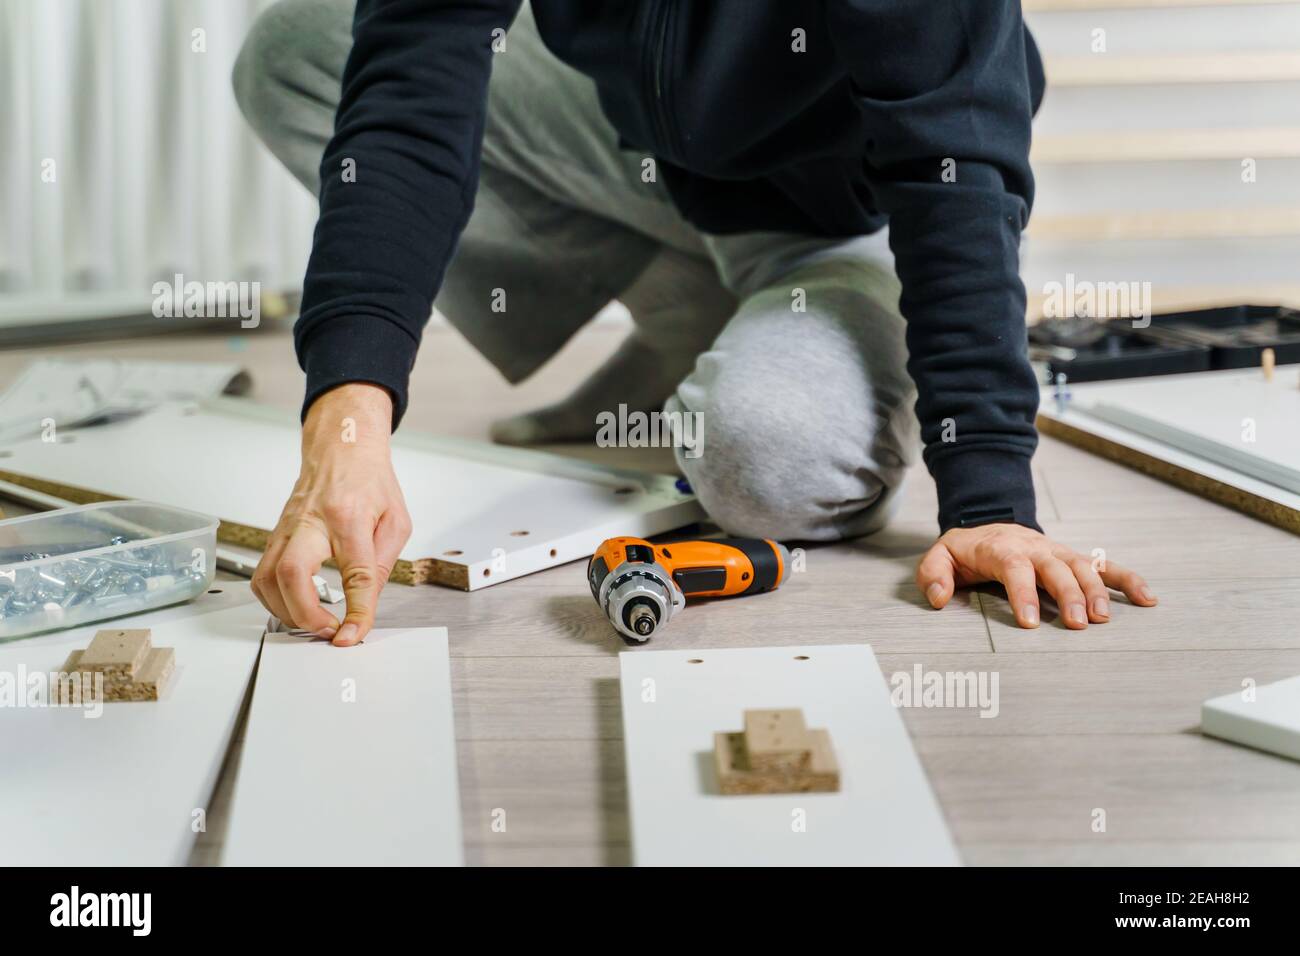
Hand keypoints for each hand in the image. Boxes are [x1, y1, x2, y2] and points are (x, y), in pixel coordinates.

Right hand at [252, 383, 411, 645]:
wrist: (342, 447)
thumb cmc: (370, 481)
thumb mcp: (396, 521)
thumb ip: (382, 565)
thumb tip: (365, 608)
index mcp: (349, 516)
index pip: (354, 573)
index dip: (355, 611)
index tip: (353, 636)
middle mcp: (311, 522)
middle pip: (290, 573)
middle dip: (304, 614)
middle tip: (326, 631)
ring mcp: (286, 528)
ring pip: (266, 578)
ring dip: (285, 611)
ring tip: (312, 622)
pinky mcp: (275, 534)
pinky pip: (262, 574)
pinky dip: (274, 598)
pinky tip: (294, 605)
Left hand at [916, 523, 1155, 628]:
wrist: (989, 524)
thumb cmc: (967, 550)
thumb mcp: (940, 556)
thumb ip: (933, 574)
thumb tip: (938, 598)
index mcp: (1002, 549)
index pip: (1015, 569)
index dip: (1024, 594)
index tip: (1031, 622)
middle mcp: (1035, 548)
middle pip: (1055, 569)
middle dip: (1068, 595)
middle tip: (1077, 625)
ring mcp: (1058, 553)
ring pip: (1082, 568)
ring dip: (1096, 592)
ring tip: (1104, 620)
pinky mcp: (1074, 559)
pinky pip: (1105, 567)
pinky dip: (1127, 581)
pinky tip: (1147, 600)